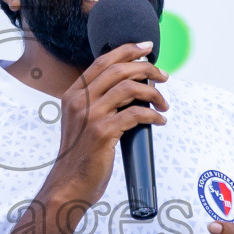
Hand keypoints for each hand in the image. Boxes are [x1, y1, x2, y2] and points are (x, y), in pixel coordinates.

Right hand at [40, 41, 167, 211]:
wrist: (69, 185)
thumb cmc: (82, 156)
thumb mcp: (81, 121)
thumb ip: (97, 102)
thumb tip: (130, 88)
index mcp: (73, 94)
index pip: (102, 61)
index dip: (127, 50)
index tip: (147, 48)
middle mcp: (79, 101)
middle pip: (119, 70)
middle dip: (147, 69)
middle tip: (164, 77)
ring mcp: (90, 116)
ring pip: (129, 88)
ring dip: (153, 93)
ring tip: (163, 104)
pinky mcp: (102, 132)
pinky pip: (135, 114)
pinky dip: (152, 116)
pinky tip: (159, 121)